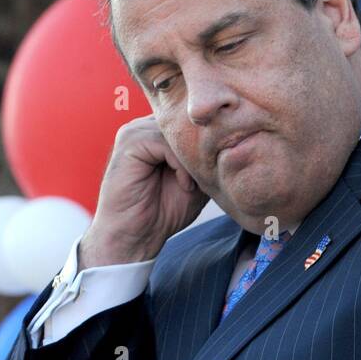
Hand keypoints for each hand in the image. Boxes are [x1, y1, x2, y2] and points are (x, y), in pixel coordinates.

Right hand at [78, 114, 209, 266]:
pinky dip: (180, 166)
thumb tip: (230, 142)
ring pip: (178, 132)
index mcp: (158, 134)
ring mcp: (135, 131)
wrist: (136, 236)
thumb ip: (205, 160)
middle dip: (202, 150)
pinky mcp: (130, 142)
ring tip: (194, 186)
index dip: (209, 143)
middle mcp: (146, 127)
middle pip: (186, 123)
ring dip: (192, 160)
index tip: (221, 168)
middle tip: (210, 178)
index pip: (191, 122)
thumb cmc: (163, 213)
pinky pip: (165, 143)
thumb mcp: (196, 182)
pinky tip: (184, 186)